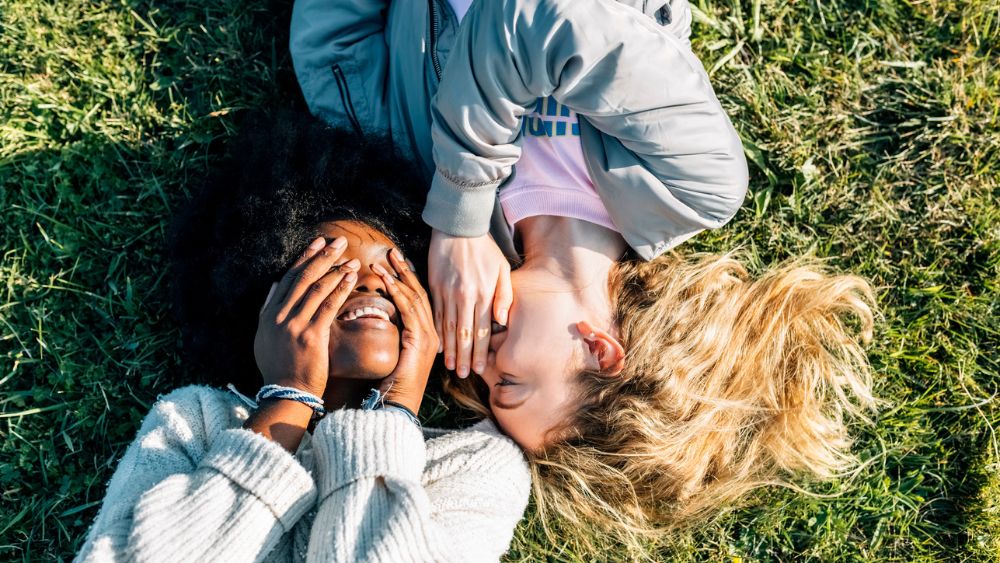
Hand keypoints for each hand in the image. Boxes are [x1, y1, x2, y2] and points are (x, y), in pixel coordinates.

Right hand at [254, 236, 359, 398]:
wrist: (287, 393)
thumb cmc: (279, 367)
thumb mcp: (264, 337)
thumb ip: (269, 309)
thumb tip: (275, 284)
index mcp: (269, 314)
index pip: (289, 278)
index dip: (304, 258)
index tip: (318, 243)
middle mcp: (279, 316)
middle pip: (303, 277)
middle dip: (322, 256)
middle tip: (339, 242)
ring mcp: (294, 325)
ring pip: (317, 288)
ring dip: (336, 270)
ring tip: (351, 259)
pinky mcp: (311, 335)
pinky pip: (328, 305)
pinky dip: (340, 288)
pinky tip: (351, 277)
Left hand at [371, 249, 438, 414]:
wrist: (396, 407)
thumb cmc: (390, 386)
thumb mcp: (393, 355)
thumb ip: (393, 336)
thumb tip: (379, 319)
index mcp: (428, 336)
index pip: (419, 300)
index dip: (408, 279)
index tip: (396, 262)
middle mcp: (433, 334)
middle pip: (420, 294)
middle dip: (405, 271)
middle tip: (392, 252)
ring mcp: (429, 336)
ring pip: (414, 298)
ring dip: (398, 277)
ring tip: (384, 260)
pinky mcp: (419, 340)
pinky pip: (408, 310)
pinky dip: (396, 293)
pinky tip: (385, 280)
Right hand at [428, 229, 511, 377]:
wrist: (458, 227)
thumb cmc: (484, 248)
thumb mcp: (502, 269)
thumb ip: (504, 295)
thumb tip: (502, 320)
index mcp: (483, 294)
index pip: (482, 331)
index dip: (480, 352)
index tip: (479, 368)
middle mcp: (464, 297)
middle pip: (464, 334)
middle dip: (463, 357)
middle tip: (462, 375)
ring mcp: (447, 293)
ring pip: (448, 328)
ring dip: (449, 349)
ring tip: (449, 367)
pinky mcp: (434, 287)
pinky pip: (435, 314)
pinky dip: (437, 332)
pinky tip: (437, 345)